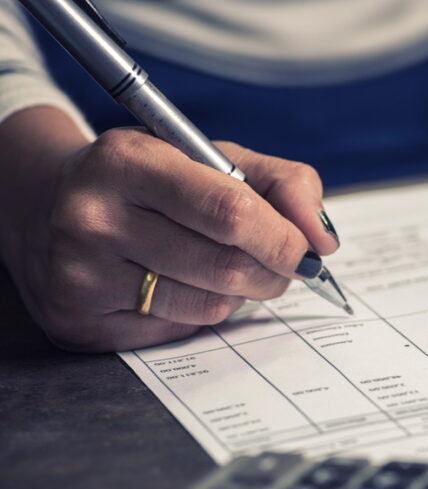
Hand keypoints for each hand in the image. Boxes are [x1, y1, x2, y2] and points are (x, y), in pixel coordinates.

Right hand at [0, 107, 338, 350]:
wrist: (45, 204)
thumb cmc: (149, 179)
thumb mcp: (211, 157)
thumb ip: (284, 183)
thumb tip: (322, 238)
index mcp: (127, 161)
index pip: (231, 212)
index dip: (283, 238)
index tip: (306, 249)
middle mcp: (93, 218)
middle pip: (226, 267)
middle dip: (273, 271)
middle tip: (279, 264)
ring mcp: (80, 275)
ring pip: (208, 306)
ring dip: (239, 294)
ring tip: (226, 267)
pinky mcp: (79, 323)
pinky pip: (177, 331)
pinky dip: (199, 312)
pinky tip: (180, 283)